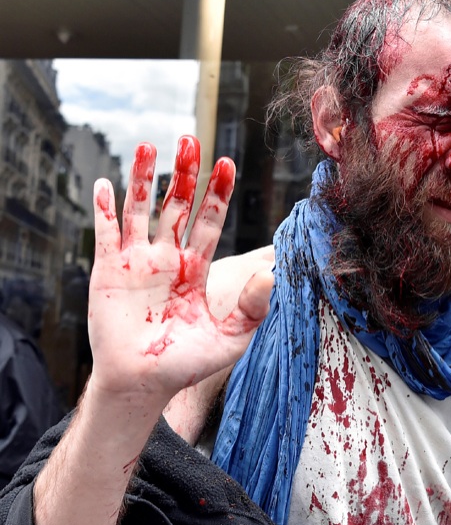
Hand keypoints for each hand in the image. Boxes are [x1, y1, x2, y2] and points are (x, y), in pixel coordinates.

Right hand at [88, 136, 270, 407]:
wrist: (144, 385)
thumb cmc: (189, 364)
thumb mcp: (232, 337)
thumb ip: (253, 306)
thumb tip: (273, 274)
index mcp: (197, 268)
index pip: (210, 221)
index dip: (217, 193)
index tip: (226, 163)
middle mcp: (168, 259)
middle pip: (176, 206)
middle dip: (184, 174)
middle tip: (190, 140)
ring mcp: (137, 263)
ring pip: (140, 210)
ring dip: (142, 179)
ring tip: (148, 146)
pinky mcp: (109, 272)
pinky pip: (106, 234)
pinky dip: (104, 208)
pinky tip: (106, 183)